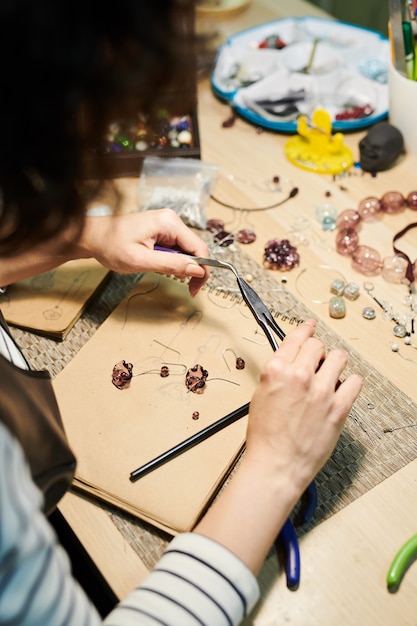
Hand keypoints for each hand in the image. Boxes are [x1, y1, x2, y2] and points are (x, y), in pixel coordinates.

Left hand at [78, 208, 209, 294]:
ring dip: (181, 266)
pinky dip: (172, 261)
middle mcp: (171, 220)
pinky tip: (159, 265)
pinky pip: (176, 248)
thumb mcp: (141, 260)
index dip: (202, 270)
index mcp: (169, 223)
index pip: (199, 247)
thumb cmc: (111, 245)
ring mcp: (166, 225)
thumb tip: (197, 269)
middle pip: (195, 249)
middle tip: (186, 288)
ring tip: (163, 273)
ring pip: (186, 250)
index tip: (196, 288)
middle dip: (192, 270)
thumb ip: (171, 265)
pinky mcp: (161, 231)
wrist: (93, 237)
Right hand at [245, 319, 362, 495]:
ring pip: (338, 358)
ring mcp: (321, 391)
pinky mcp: (339, 407)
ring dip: (334, 364)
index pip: (296, 338)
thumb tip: (291, 362)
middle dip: (317, 352)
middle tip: (316, 363)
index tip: (310, 327)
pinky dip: (350, 383)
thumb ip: (277, 374)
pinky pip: (355, 381)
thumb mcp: (260, 395)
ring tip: (330, 376)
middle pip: (318, 345)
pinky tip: (341, 390)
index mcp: (276, 371)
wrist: (276, 465)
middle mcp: (299, 376)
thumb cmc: (265, 437)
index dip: (305, 331)